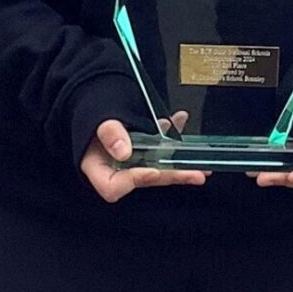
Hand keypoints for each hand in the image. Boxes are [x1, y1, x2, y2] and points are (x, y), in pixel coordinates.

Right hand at [81, 118, 206, 202]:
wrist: (94, 105)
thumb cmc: (91, 116)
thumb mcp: (97, 120)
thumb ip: (108, 133)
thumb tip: (123, 150)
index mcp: (98, 169)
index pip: (113, 187)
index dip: (135, 181)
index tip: (153, 171)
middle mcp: (116, 170)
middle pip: (144, 179)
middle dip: (171, 176)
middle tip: (195, 174)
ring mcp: (131, 163)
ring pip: (157, 167)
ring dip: (180, 164)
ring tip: (201, 164)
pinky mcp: (142, 153)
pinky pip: (159, 150)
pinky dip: (171, 138)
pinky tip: (180, 123)